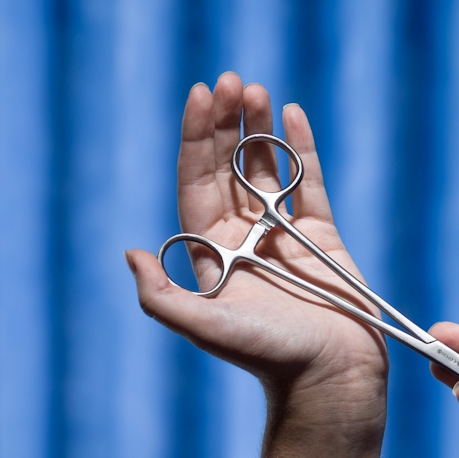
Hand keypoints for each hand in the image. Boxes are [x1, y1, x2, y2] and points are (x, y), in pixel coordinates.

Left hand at [127, 74, 387, 411]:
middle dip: (225, 123)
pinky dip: (303, 146)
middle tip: (228, 80)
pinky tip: (292, 112)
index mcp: (212, 251)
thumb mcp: (205, 327)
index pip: (198, 182)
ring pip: (268, 166)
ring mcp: (283, 233)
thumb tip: (129, 252)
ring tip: (255, 88)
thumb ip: (161, 296)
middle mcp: (244, 236)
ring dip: (259, 127)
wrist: (329, 377)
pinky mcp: (322, 234)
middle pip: (229, 166)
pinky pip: (311, 180)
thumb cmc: (267, 356)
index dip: (195, 139)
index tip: (199, 96)